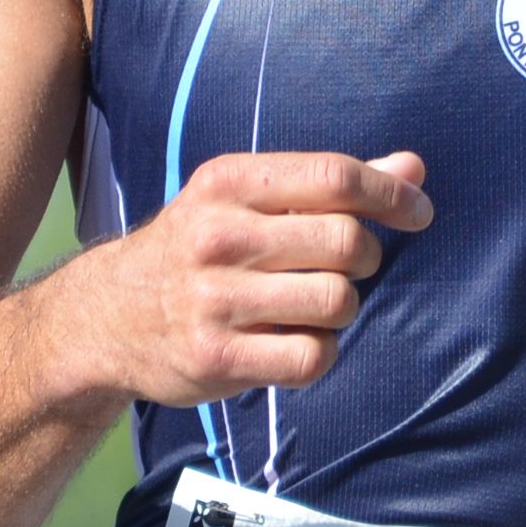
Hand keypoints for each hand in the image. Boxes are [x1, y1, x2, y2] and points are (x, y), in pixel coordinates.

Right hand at [60, 150, 431, 406]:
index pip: (334, 177)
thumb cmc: (197, 248)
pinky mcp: (217, 359)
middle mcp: (219, 236)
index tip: (418, 212)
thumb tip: (413, 168)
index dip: (391, 194)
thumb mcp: (246, 200)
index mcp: (228, 183)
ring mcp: (215, 300)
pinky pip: (313, 357)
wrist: (106, 316)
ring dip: (342, 307)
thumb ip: (328, 185)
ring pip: (338, 302)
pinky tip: (295, 343)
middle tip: (347, 266)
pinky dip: (320, 352)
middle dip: (366, 257)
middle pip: (347, 242)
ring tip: (311, 305)